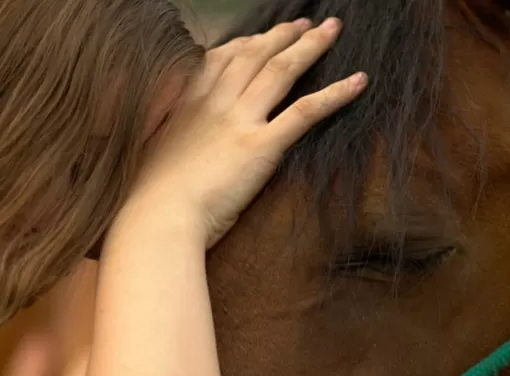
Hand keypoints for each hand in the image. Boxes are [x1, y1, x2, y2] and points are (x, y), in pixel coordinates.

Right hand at [120, 17, 368, 248]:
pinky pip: (305, 111)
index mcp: (187, 102)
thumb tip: (179, 139)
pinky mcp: (261, 146)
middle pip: (256, 55)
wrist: (157, 218)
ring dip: (311, 46)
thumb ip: (171, 135)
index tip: (262, 36)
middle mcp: (214, 103)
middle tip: (306, 24)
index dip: (247, 42)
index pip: (221, 58)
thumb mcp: (153, 152)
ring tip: (333, 31)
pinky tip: (358, 81)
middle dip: (284, 34)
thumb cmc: (150, 197)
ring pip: (281, 70)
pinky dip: (336, 93)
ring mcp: (239, 121)